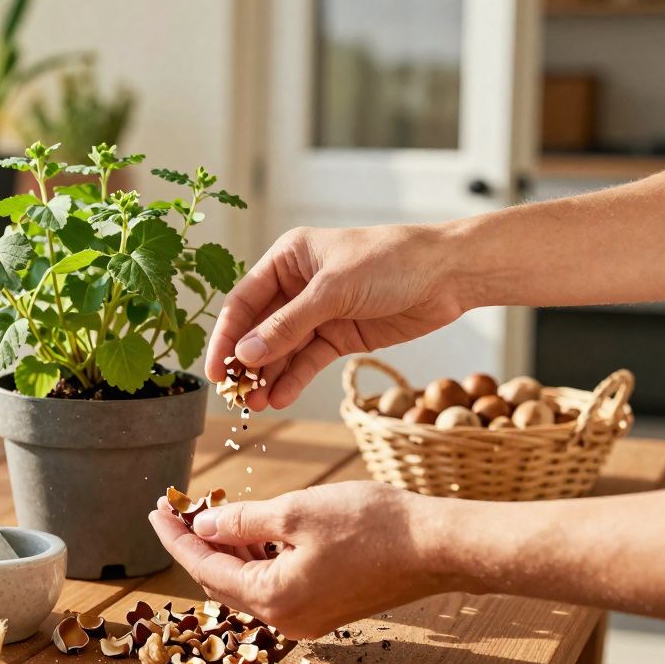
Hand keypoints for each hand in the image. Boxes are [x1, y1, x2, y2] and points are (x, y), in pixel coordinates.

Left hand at [148, 481, 452, 638]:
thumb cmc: (372, 525)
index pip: (205, 568)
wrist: (436, 546)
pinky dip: (259, 558)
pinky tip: (256, 531)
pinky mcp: (327, 608)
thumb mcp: (295, 512)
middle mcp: (286, 619)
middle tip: (179, 508)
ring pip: (250, 583)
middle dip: (198, 544)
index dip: (177, 536)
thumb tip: (203, 526)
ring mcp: (308, 618)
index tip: (157, 509)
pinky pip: (277, 585)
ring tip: (214, 513)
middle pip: (223, 581)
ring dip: (230, 550)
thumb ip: (242, 522)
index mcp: (273, 598)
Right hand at [205, 225, 464, 409]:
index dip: (227, 336)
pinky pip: (307, 361)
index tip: (216, 370)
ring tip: (256, 404)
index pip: (244, 301)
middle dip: (247, 362)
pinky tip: (281, 397)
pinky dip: (294, 379)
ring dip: (268, 376)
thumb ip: (288, 325)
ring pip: (282, 350)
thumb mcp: (333, 291)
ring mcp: (318, 313)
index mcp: (288, 258)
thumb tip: (246, 354)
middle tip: (235, 395)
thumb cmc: (391, 262)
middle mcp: (297, 285)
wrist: (448, 275)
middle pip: (259, 329)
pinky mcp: (339, 335)